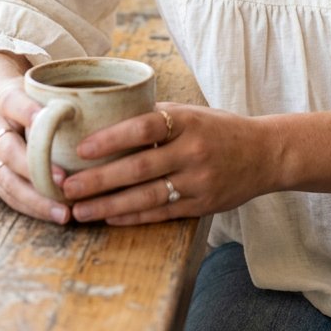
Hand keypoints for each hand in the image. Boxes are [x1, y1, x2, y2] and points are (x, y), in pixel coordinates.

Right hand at [0, 80, 72, 224]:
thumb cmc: (27, 96)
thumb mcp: (38, 87)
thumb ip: (62, 96)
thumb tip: (110, 104)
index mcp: (6, 100)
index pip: (18, 105)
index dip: (34, 115)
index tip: (63, 119)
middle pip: (10, 151)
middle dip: (36, 169)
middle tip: (64, 181)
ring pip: (8, 181)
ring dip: (36, 199)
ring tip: (64, 213)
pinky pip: (10, 196)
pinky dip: (32, 208)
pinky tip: (55, 215)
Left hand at [60, 102, 272, 225]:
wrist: (265, 153)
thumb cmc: (220, 128)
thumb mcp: (192, 112)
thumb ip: (157, 116)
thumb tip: (109, 115)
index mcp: (188, 122)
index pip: (144, 127)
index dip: (111, 138)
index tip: (81, 149)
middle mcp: (193, 151)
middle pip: (138, 168)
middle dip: (98, 180)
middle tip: (66, 187)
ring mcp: (198, 181)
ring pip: (146, 197)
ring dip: (108, 205)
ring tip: (78, 210)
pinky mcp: (201, 205)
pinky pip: (161, 213)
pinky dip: (133, 217)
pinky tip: (109, 218)